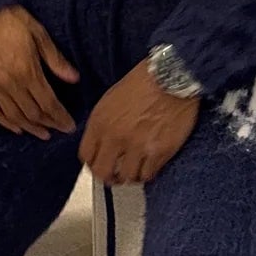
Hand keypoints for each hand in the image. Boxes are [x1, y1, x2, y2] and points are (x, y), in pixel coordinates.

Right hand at [0, 6, 78, 138]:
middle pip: (32, 113)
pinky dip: (5, 123)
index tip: (70, 125)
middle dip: (49, 124)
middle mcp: (9, 83)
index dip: (60, 117)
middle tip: (60, 130)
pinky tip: (16, 129)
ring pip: (14, 116)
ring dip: (30, 128)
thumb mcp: (39, 34)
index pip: (48, 103)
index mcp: (27, 71)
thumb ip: (55, 59)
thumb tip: (74, 78)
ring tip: (43, 134)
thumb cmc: (11, 20)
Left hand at [79, 58, 199, 185]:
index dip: (92, 163)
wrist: (170, 77)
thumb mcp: (110, 99)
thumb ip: (102, 124)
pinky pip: (148, 174)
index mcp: (100, 123)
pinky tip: (148, 166)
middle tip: (114, 175)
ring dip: (129, 176)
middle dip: (107, 176)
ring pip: (127, 177)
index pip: (86, 156)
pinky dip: (147, 173)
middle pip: (102, 172)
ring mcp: (138, 147)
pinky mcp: (159, 152)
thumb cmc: (142, 83)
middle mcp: (116, 138)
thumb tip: (101, 144)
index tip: (98, 164)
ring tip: (134, 170)